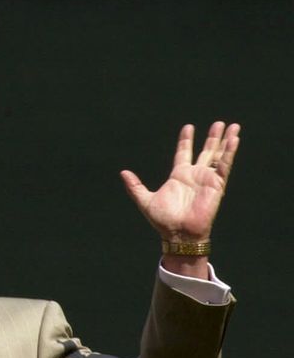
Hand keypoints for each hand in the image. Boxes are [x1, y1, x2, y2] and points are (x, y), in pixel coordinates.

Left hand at [120, 121, 239, 273]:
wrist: (179, 233)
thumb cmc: (163, 220)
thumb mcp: (145, 200)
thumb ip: (135, 186)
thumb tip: (123, 172)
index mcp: (179, 176)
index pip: (183, 152)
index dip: (186, 140)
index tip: (189, 127)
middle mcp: (195, 175)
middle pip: (205, 151)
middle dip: (212, 137)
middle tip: (219, 123)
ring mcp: (207, 179)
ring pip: (218, 155)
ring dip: (225, 141)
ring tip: (233, 126)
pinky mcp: (217, 184)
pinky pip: (224, 165)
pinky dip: (229, 153)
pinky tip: (234, 139)